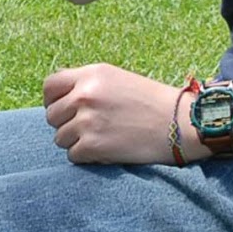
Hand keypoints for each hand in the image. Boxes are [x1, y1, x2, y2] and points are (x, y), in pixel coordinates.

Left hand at [42, 64, 200, 164]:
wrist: (182, 124)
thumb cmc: (151, 102)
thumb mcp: (116, 79)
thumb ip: (85, 83)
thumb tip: (54, 95)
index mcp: (90, 74)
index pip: (49, 87)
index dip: (53, 100)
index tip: (63, 110)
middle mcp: (85, 95)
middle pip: (52, 116)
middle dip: (66, 124)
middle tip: (90, 128)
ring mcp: (87, 120)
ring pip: (59, 138)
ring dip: (76, 142)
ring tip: (102, 138)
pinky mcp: (92, 145)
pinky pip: (72, 155)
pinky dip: (86, 157)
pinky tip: (107, 150)